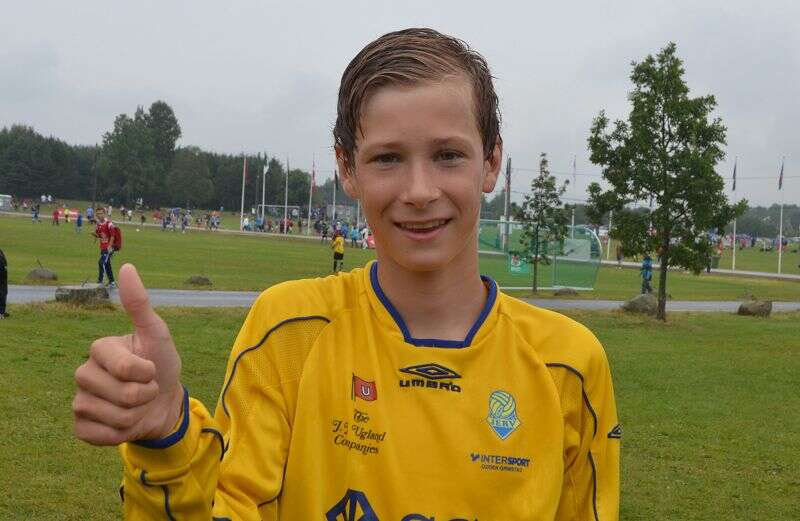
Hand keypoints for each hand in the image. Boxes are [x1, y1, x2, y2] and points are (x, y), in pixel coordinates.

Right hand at [73, 264, 182, 445]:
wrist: (165, 402)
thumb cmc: (162, 364)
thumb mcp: (157, 333)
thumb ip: (140, 304)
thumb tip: (127, 266)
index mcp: (100, 349)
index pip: (125, 368)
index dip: (147, 373)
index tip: (151, 369)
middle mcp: (84, 373)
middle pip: (119, 395)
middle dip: (144, 396)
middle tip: (146, 389)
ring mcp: (80, 401)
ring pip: (111, 416)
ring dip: (135, 415)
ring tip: (138, 406)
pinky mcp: (81, 427)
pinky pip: (97, 436)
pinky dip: (119, 434)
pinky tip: (124, 424)